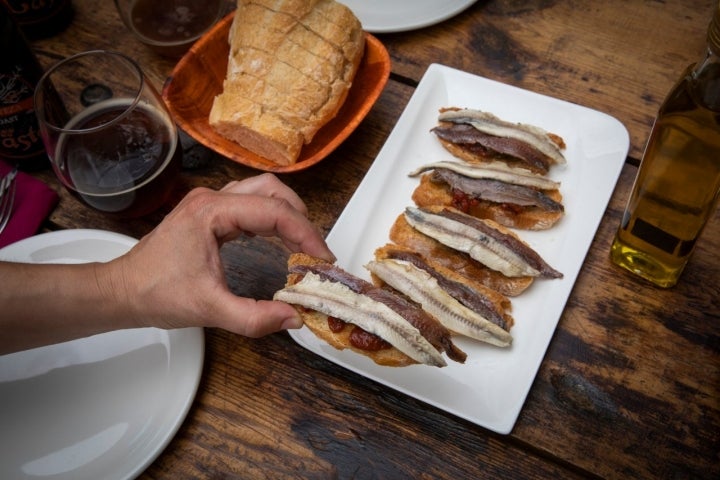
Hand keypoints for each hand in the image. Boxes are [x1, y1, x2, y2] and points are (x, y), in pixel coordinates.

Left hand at [101, 173, 334, 336]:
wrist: (121, 291)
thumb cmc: (156, 294)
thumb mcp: (209, 309)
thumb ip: (254, 317)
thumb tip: (293, 318)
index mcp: (211, 212)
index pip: (273, 212)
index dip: (305, 234)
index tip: (322, 259)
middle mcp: (211, 199)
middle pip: (272, 190)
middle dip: (300, 218)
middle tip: (315, 250)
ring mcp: (209, 203)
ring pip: (262, 192)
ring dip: (287, 214)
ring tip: (302, 245)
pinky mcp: (208, 213)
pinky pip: (250, 204)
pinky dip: (271, 218)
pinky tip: (278, 240)